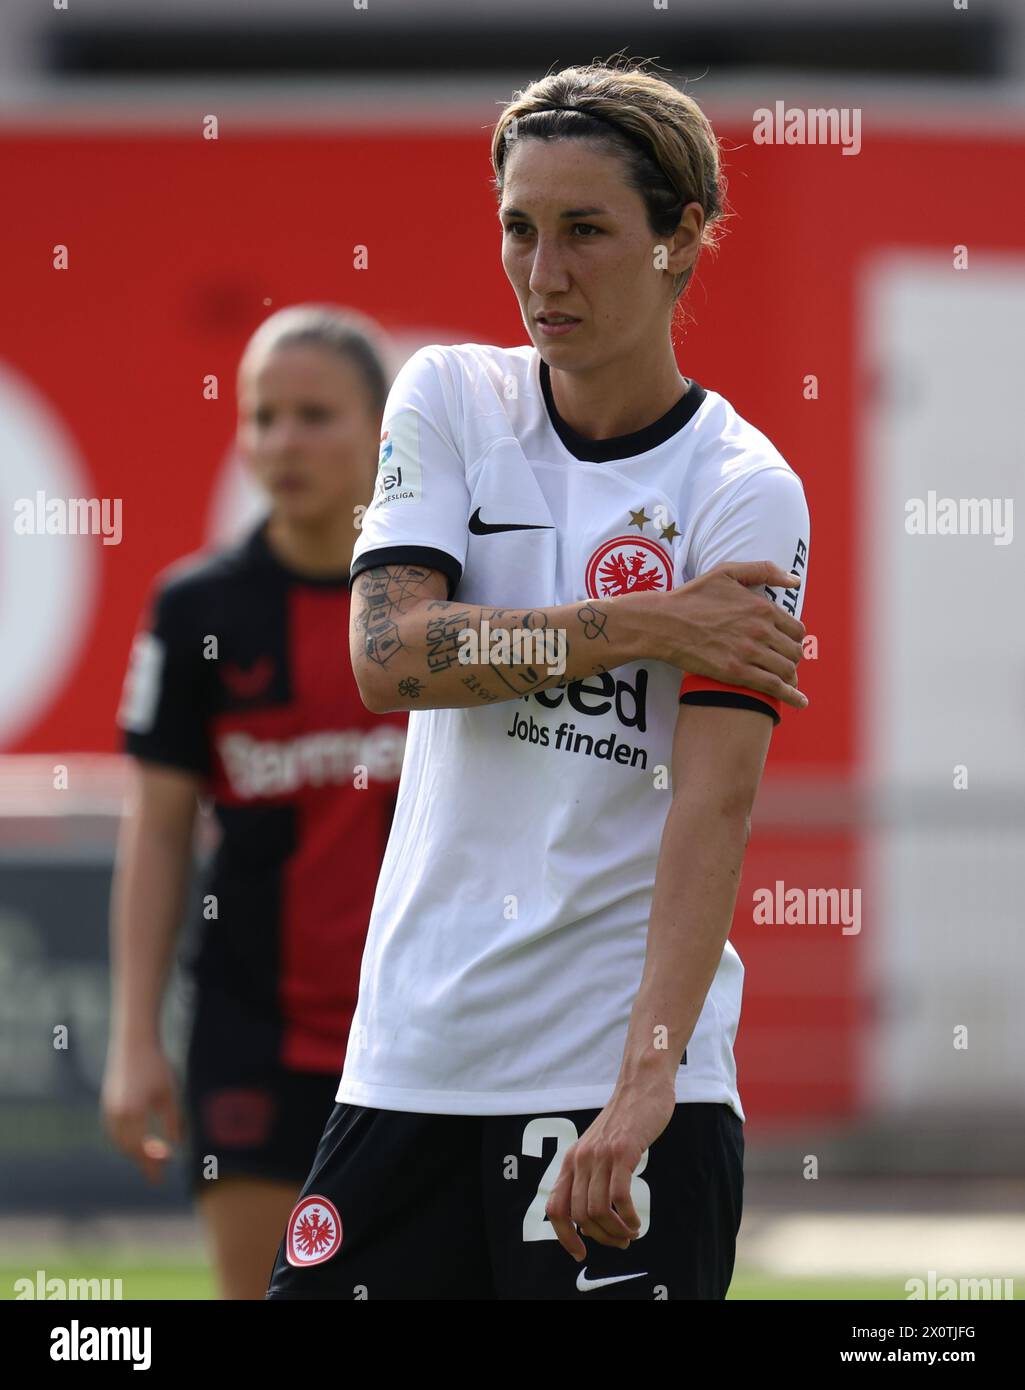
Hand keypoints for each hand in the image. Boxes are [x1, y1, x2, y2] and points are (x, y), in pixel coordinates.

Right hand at [101, 1042, 181, 1183]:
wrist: (134, 1044)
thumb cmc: (156, 1067)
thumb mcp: (170, 1094)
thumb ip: (173, 1121)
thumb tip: (175, 1146)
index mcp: (133, 1113)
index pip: (141, 1149)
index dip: (151, 1165)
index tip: (159, 1179)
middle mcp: (116, 1115)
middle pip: (128, 1149)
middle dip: (144, 1160)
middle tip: (162, 1166)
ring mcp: (109, 1110)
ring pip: (119, 1142)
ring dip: (135, 1151)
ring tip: (154, 1154)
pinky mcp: (107, 1104)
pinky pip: (114, 1131)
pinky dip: (126, 1140)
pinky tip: (139, 1141)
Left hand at [545, 1078, 675, 1260]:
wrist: (641, 1084)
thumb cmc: (624, 1120)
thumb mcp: (597, 1147)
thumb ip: (589, 1175)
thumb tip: (588, 1218)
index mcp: (571, 1160)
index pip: (555, 1208)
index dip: (564, 1237)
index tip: (581, 1253)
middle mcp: (580, 1159)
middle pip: (579, 1216)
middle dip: (601, 1238)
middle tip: (620, 1242)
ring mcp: (600, 1156)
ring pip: (598, 1211)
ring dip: (616, 1232)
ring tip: (631, 1233)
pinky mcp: (622, 1152)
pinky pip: (619, 1198)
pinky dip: (628, 1218)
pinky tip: (637, 1221)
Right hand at [657, 561, 807, 709]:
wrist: (664, 623)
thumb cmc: (692, 596)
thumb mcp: (727, 572)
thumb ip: (763, 571)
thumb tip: (795, 581)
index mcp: (761, 607)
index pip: (796, 629)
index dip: (794, 640)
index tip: (786, 645)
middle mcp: (760, 630)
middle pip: (794, 651)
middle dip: (792, 659)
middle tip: (784, 664)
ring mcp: (749, 652)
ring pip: (787, 670)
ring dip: (792, 678)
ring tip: (790, 683)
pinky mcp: (736, 673)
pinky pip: (773, 686)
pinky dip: (791, 696)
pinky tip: (800, 702)